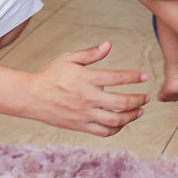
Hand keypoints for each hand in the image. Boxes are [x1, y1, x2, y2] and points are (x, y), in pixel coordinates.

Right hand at [24, 41, 148, 135]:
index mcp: (87, 79)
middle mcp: (88, 98)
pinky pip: (103, 132)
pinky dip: (116, 129)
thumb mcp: (69, 58)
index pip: (117, 78)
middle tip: (146, 97)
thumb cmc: (51, 75)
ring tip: (139, 111)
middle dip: (138, 100)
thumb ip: (91, 54)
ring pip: (115, 120)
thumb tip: (109, 45)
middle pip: (121, 102)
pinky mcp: (80, 126)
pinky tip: (121, 123)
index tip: (144, 76)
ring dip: (131, 116)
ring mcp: (85, 114)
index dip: (134, 77)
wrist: (32, 97)